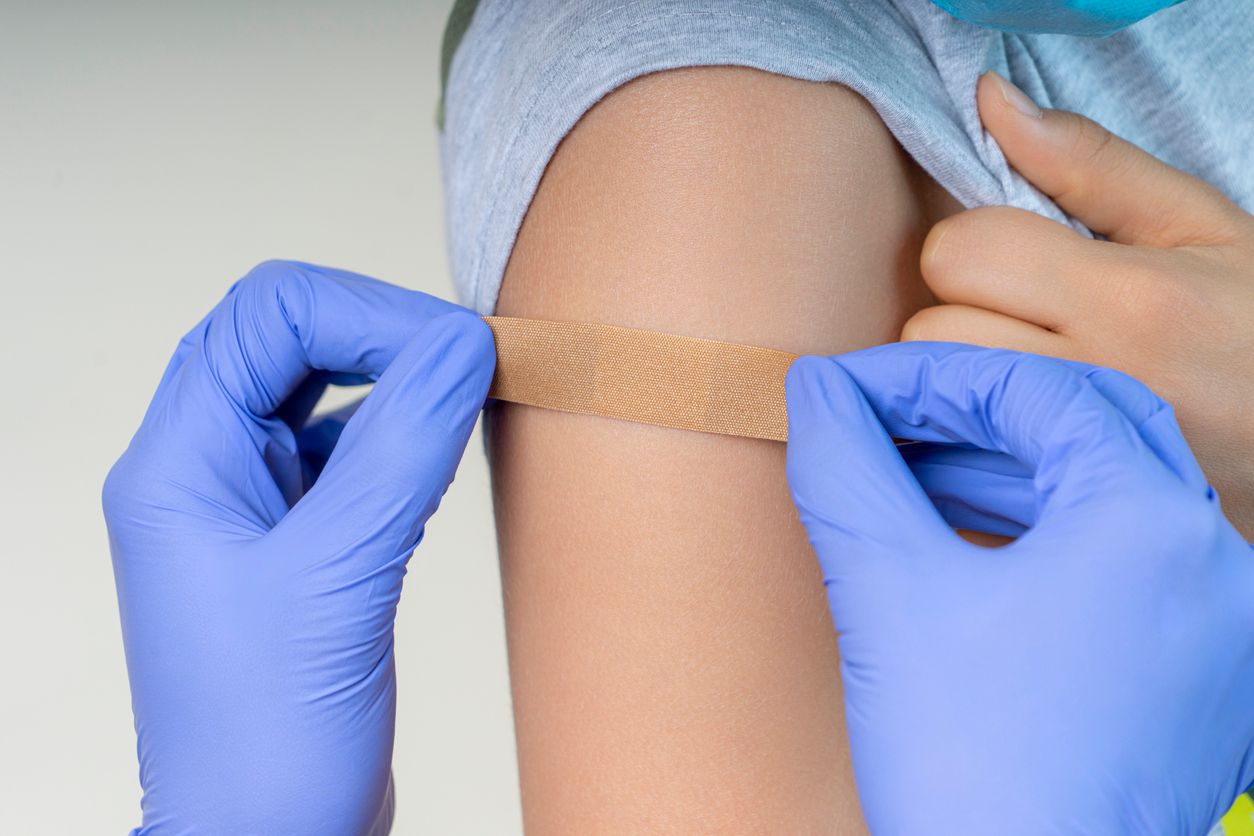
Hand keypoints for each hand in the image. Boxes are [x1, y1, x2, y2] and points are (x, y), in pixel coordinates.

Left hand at [103, 261, 494, 833]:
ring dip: (391, 375)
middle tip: (464, 357)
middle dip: (378, 331)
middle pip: (286, 339)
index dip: (362, 313)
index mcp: (178, 466)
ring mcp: (249, 506)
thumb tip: (458, 345)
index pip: (264, 320)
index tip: (449, 347)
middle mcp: (205, 473)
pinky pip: (346, 448)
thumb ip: (401, 452)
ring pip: (317, 389)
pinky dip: (400, 430)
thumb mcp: (338, 581)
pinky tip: (442, 444)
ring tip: (463, 388)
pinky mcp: (296, 541)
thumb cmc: (264, 744)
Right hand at [785, 342, 1253, 835]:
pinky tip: (960, 535)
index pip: (1036, 393)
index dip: (928, 379)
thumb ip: (845, 468)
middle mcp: (1215, 562)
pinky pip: (1121, 558)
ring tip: (902, 472)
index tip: (847, 390)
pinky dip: (1039, 529)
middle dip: (971, 413)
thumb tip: (815, 390)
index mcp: (1153, 525)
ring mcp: (1219, 623)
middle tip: (881, 417)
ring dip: (1000, 469)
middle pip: (1087, 427)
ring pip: (1106, 491)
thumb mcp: (887, 596)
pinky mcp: (1200, 672)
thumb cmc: (972, 774)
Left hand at [902, 71, 1253, 537]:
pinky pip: (945, 466)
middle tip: (1014, 319)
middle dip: (957, 311)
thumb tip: (990, 100)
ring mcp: (1061, 459)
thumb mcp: (1199, 228)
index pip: (961, 253)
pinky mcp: (1044, 508)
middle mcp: (1083, 387)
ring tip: (1013, 370)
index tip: (1013, 260)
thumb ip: (1090, 164)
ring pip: (930, 400)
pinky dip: (955, 437)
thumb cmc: (1253, 329)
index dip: (974, 245)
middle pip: (928, 330)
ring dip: (952, 376)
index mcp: (1126, 303)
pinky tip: (1002, 424)